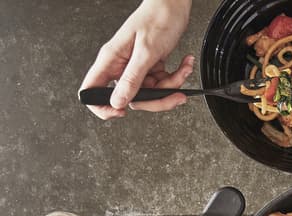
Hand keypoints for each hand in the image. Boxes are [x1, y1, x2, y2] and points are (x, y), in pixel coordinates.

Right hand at [80, 0, 192, 118]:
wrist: (173, 5)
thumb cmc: (157, 19)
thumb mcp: (146, 52)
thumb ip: (132, 79)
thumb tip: (117, 102)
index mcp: (111, 59)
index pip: (92, 89)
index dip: (103, 106)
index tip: (120, 112)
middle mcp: (122, 66)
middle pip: (131, 100)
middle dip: (156, 100)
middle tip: (172, 94)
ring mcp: (137, 69)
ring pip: (151, 95)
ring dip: (171, 87)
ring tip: (181, 71)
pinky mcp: (151, 69)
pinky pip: (162, 85)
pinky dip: (176, 78)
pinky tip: (183, 65)